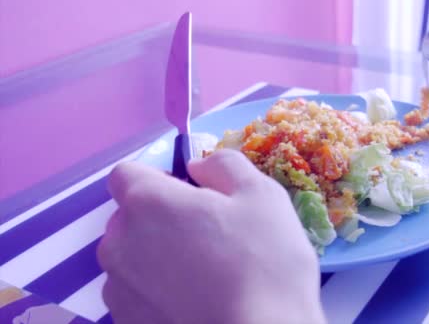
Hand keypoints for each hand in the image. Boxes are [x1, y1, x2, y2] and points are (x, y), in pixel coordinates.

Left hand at [97, 149, 325, 323]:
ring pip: (131, 256)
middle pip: (130, 216)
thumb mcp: (261, 194)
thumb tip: (196, 168)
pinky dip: (156, 292)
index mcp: (146, 202)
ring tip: (203, 275)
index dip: (159, 177)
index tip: (192, 195)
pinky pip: (136, 293)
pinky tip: (195, 302)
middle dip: (160, 217)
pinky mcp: (127, 323)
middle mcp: (118, 243)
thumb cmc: (265, 262)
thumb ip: (222, 164)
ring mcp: (118, 290)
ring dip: (155, 256)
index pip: (127, 173)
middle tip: (208, 236)